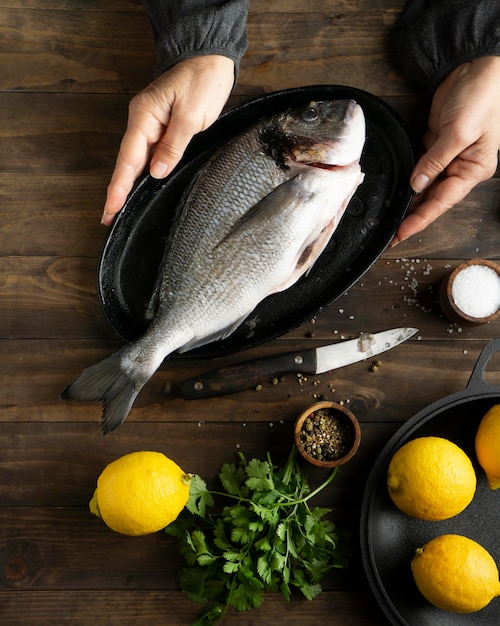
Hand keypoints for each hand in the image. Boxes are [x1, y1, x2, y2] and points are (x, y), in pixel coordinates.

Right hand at [102, 55, 234, 225]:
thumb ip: (173, 144)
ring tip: (118, 209)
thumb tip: (157, 172)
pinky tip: (140, 186)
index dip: (120, 185)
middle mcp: (143, 121)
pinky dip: (143, 172)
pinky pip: (149, 154)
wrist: (212, 59)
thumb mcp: (191, 114)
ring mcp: (152, 124)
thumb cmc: (203, 80)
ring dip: (129, 184)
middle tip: (108, 217)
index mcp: (145, 116)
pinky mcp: (164, 127)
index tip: (111, 207)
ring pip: (137, 160)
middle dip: (118, 191)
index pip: (129, 158)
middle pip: (128, 162)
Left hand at [392, 56, 499, 245]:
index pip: (443, 201)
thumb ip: (436, 160)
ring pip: (426, 186)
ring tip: (392, 218)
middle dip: (414, 215)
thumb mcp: (458, 131)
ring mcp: (448, 156)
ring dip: (410, 200)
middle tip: (393, 233)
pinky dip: (410, 179)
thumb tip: (417, 184)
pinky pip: (420, 167)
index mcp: (474, 168)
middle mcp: (462, 166)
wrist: (474, 64)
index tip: (402, 233)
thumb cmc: (480, 95)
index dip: (421, 219)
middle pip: (434, 198)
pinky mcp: (435, 143)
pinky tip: (398, 191)